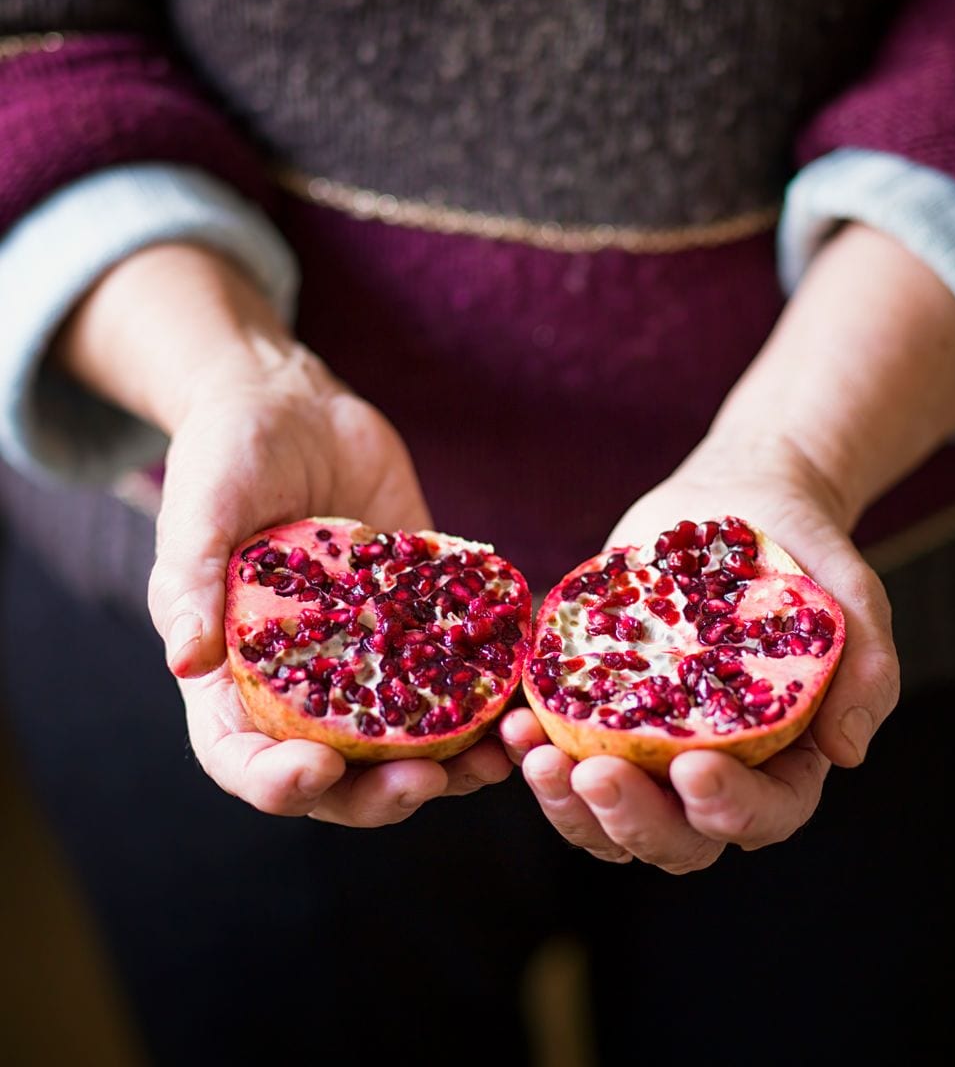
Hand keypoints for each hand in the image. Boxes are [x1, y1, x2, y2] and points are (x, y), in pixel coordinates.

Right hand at [57, 244, 512, 823]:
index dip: (278, 784)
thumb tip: (186, 663)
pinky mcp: (418, 620)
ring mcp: (368, 656)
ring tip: (497, 760)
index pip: (245, 757)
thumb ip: (193, 581)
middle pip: (340, 771)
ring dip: (454, 762)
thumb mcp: (198, 512)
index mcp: (235, 674)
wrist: (295, 408)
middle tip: (425, 782)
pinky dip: (488, 692)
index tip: (320, 773)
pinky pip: (454, 671)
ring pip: (409, 738)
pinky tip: (521, 694)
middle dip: (381, 791)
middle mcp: (306, 682)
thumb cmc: (226, 457)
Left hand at [502, 223, 954, 871]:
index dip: (729, 809)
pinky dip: (533, 747)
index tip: (695, 767)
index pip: (762, 814)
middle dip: (630, 818)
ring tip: (536, 753)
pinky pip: (561, 748)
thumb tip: (845, 754)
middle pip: (672, 836)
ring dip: (565, 800)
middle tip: (593, 774)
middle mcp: (709, 770)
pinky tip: (513, 719)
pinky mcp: (596, 708)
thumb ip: (866, 670)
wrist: (737, 505)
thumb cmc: (803, 557)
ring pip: (603, 812)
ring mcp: (645, 746)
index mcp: (780, 763)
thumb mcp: (851, 599)